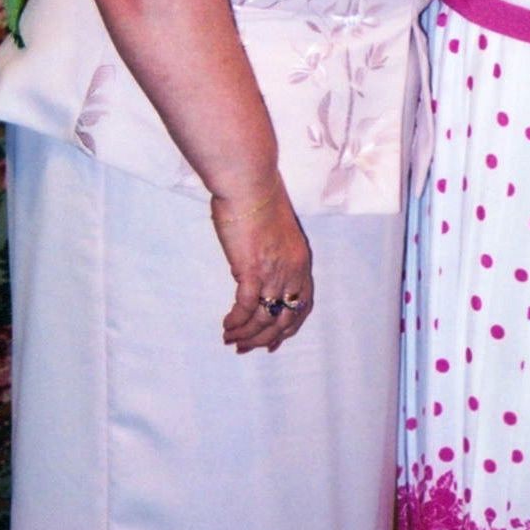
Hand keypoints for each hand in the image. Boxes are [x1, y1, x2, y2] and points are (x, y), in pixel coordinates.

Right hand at [211, 177, 313, 353]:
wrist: (249, 182)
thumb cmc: (257, 197)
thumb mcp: (275, 231)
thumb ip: (269, 254)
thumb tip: (249, 269)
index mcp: (301, 260)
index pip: (303, 304)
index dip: (289, 326)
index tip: (274, 341)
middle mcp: (292, 271)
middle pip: (285, 319)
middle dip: (265, 339)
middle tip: (246, 348)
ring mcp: (274, 272)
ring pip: (264, 319)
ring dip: (246, 334)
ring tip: (230, 339)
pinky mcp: (252, 271)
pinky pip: (245, 308)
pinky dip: (236, 322)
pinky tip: (226, 326)